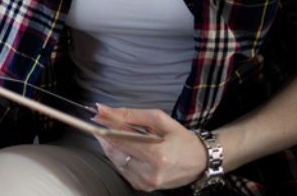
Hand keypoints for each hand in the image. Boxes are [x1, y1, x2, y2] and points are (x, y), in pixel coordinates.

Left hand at [93, 104, 208, 190]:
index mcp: (157, 155)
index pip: (121, 139)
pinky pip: (122, 170)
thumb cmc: (181, 138)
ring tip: (117, 134)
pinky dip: (120, 157)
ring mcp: (147, 183)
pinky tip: (126, 148)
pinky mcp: (143, 187)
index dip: (106, 126)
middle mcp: (151, 173)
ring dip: (112, 146)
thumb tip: (103, 110)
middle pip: (115, 151)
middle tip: (103, 122)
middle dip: (106, 135)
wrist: (200, 161)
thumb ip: (129, 115)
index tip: (97, 115)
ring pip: (116, 161)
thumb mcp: (158, 119)